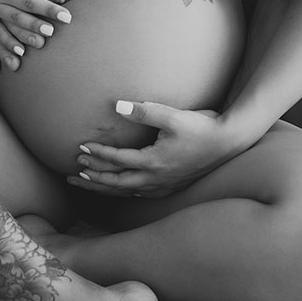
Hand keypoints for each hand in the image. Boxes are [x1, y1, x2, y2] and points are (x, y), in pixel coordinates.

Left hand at [67, 101, 235, 197]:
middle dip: (93, 178)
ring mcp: (164, 185)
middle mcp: (155, 179)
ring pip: (127, 192)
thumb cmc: (202, 127)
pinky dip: (124, 192)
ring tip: (88, 182)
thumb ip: (145, 111)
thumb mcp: (172, 116)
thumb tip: (117, 106)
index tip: (81, 147)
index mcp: (153, 163)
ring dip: (105, 187)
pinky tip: (121, 189)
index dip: (98, 154)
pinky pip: (140, 194)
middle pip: (116, 184)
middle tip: (73, 174)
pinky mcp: (171, 186)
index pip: (117, 161)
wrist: (229, 142)